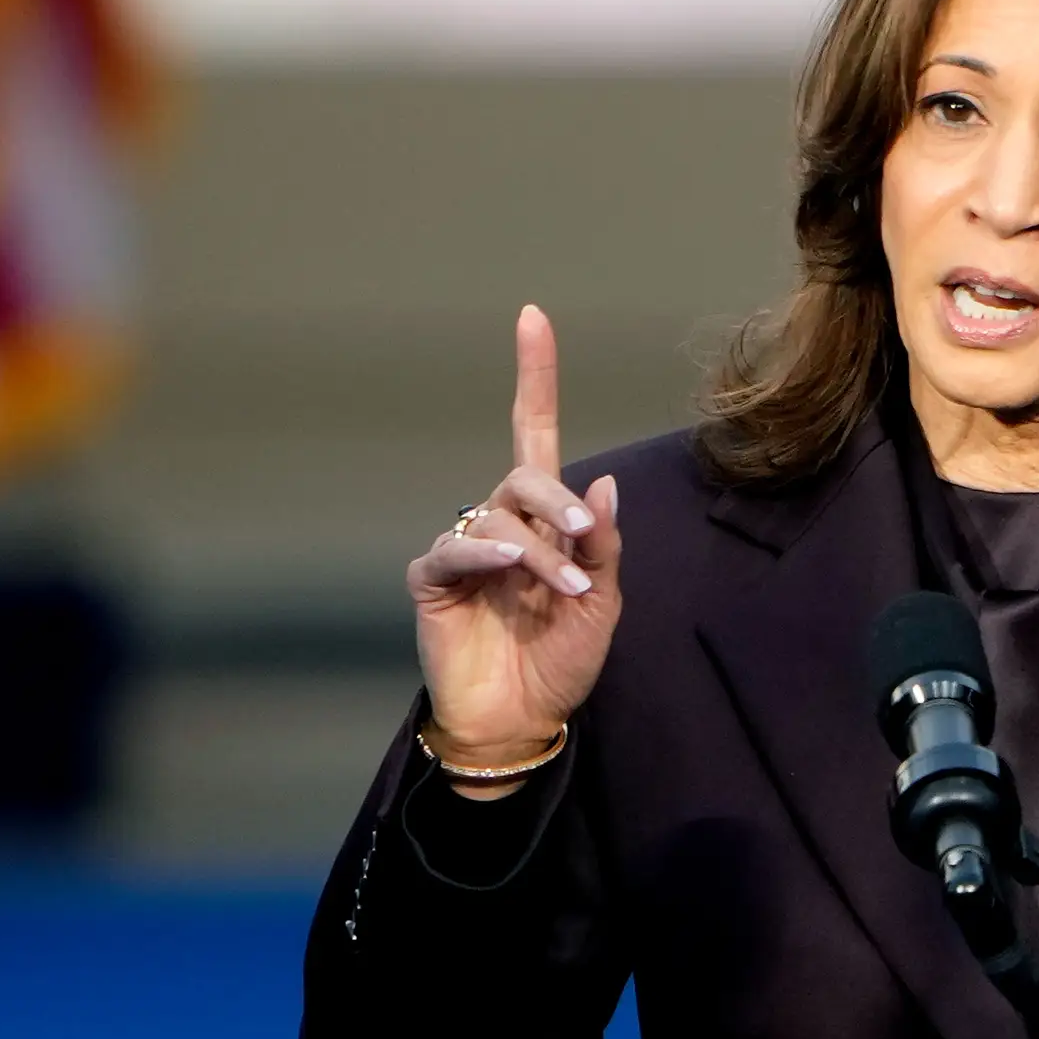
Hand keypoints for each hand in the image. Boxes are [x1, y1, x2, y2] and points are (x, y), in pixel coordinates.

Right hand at [407, 305, 622, 795]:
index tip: (533, 317)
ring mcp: (465, 550)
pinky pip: (456, 550)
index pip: (534, 435)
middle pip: (525, 475)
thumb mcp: (600, 604)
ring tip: (564, 588)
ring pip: (498, 517)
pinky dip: (487, 556)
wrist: (522, 721)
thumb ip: (601, 547)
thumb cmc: (560, 663)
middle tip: (580, 536)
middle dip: (557, 500)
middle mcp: (501, 524)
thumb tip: (604, 485)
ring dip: (538, 550)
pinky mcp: (433, 581)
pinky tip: (510, 572)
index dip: (534, 378)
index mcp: (543, 521)